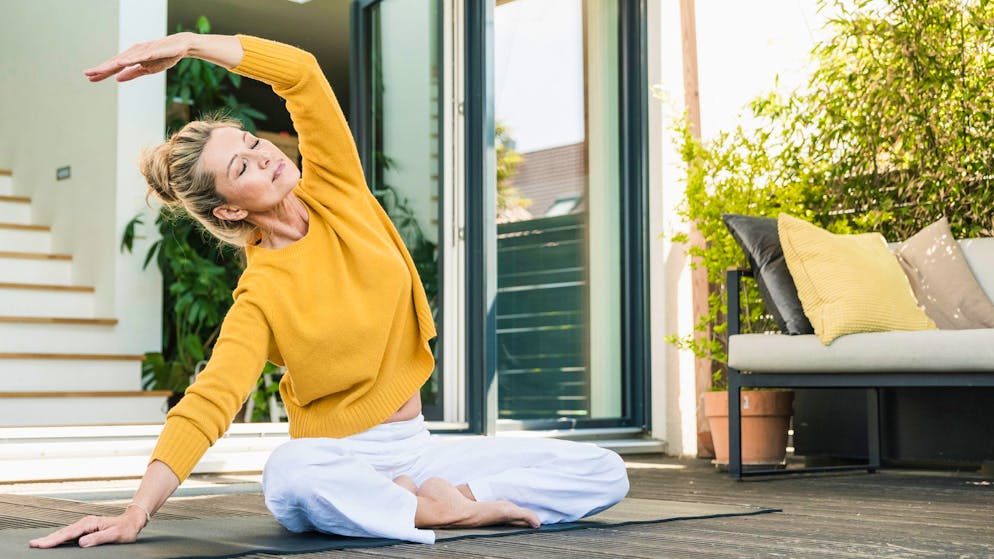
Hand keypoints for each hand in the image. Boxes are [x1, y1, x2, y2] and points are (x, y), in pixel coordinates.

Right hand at [28, 509, 145, 548]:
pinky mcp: (86, 529)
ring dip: (51, 538)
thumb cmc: (126, 529)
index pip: (68, 534)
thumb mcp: (115, 535)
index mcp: (90, 523)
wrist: (133, 521)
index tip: (41, 544)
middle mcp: (85, 523)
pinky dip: (59, 538)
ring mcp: (85, 526)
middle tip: (32, 544)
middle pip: (63, 532)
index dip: (54, 540)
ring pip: (64, 533)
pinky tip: (53, 542)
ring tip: (38, 544)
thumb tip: (82, 542)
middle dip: (47, 539)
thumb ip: (99, 538)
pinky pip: (69, 534)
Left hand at [83, 32, 194, 82]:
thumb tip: (117, 79)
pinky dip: (129, 59)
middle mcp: (133, 53)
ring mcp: (142, 51)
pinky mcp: (152, 51)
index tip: (89, 77)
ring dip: (111, 64)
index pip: (114, 67)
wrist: (180, 46)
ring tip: (100, 70)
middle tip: (87, 73)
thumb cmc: (163, 56)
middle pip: (115, 62)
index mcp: (131, 58)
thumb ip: (131, 73)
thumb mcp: (147, 69)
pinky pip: (139, 56)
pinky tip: (121, 63)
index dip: (102, 72)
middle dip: (101, 68)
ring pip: (124, 59)